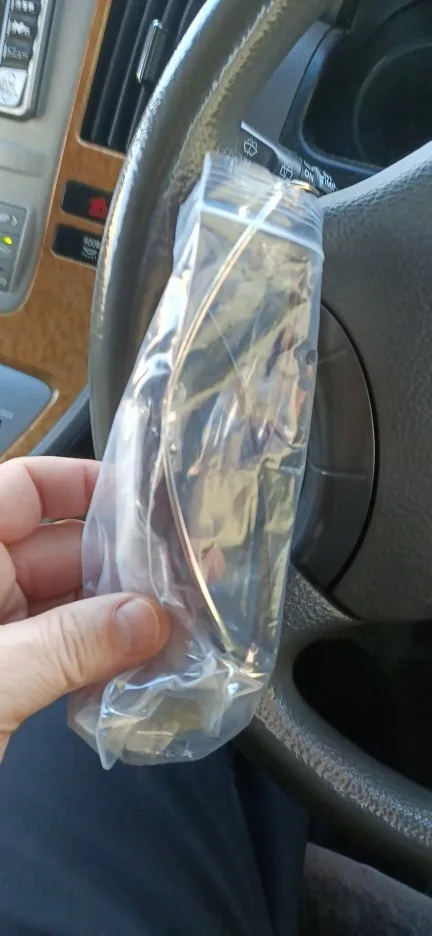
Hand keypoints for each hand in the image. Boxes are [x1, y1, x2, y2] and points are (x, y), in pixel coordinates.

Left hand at [0, 457, 168, 759]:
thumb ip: (67, 645)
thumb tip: (147, 618)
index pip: (22, 490)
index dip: (81, 483)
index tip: (146, 501)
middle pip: (57, 548)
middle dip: (120, 560)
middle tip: (186, 575)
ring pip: (66, 603)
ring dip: (120, 614)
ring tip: (179, 622)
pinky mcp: (2, 681)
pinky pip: (60, 651)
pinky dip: (100, 655)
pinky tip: (143, 663)